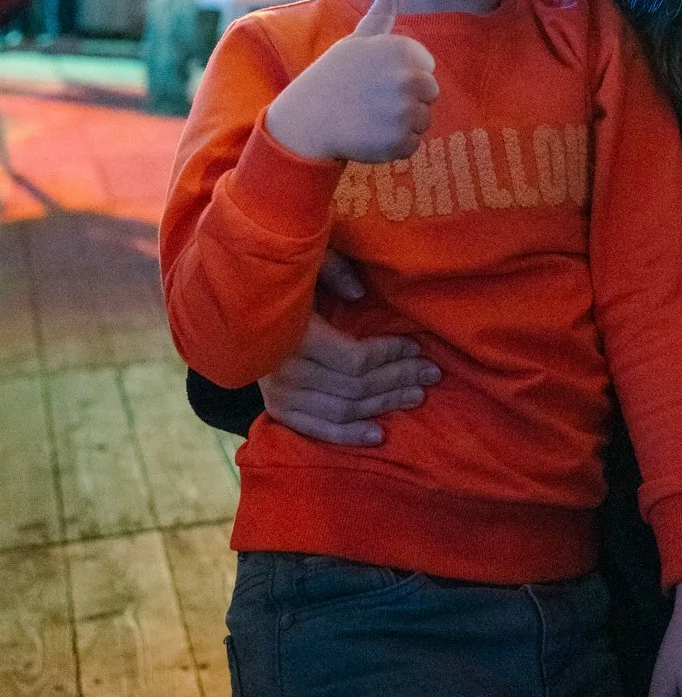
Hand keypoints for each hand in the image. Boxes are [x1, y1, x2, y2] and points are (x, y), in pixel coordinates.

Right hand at [258, 256, 441, 445]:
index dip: (391, 355)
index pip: (355, 359)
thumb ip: (333, 270)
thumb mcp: (306, 260)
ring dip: (383, 405)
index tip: (417, 347)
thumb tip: (360, 293)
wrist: (235, 308)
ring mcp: (280, 395)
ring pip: (344, 411)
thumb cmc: (280, 279)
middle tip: (432, 373)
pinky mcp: (278, 409)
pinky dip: (348, 435)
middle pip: (356, 387)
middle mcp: (286, 372)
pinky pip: (317, 430)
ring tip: (417, 395)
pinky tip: (379, 435)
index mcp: (294, 336)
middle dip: (398, 379)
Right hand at [265, 0, 437, 162]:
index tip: (376, 79)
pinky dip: (394, 146)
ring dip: (401, 123)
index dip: (403, 74)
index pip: (427, 67)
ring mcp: (404, 111)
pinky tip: (369, 136)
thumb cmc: (335, 76)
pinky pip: (412, 145)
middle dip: (407, 100)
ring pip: (423, 120)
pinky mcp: (399, 142)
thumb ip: (383, 10)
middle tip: (373, 101)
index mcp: (402, 49)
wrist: (306, 121)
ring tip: (370, 117)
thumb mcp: (359, 38)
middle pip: (430, 94)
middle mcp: (407, 78)